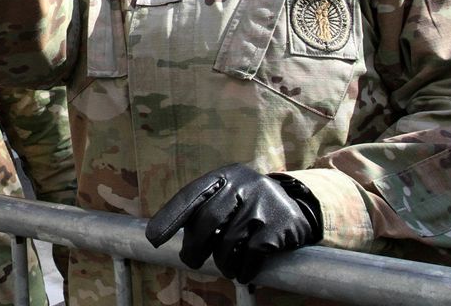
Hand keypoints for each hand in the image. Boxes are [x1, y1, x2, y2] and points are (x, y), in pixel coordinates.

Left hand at [145, 164, 321, 283]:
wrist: (297, 206)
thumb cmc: (247, 206)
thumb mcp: (226, 197)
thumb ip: (202, 212)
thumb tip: (173, 242)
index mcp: (224, 176)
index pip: (191, 195)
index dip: (170, 216)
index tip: (153, 238)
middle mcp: (243, 185)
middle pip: (208, 222)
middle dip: (195, 248)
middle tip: (192, 261)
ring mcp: (263, 203)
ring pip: (229, 241)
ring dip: (222, 262)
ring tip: (225, 267)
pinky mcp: (280, 224)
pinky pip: (251, 253)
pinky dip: (243, 268)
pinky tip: (242, 273)